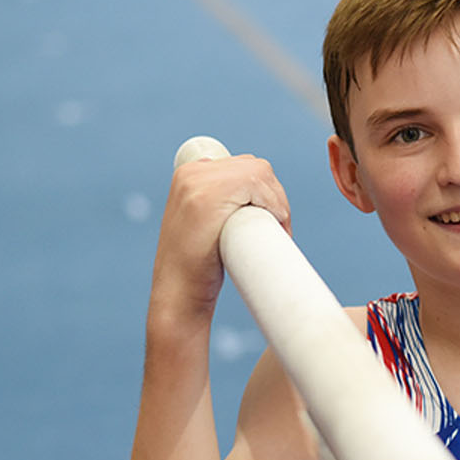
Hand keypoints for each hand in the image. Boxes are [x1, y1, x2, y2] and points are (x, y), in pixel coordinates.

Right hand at [152, 154, 291, 316]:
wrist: (178, 293)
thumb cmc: (198, 266)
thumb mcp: (205, 223)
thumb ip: (222, 203)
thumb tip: (256, 202)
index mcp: (191, 174)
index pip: (245, 166)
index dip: (266, 191)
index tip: (272, 219)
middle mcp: (191, 172)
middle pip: (256, 166)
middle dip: (276, 196)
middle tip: (280, 228)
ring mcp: (197, 182)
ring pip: (260, 173)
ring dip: (278, 201)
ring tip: (279, 230)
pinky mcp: (207, 197)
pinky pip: (256, 182)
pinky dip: (273, 202)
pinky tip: (274, 222)